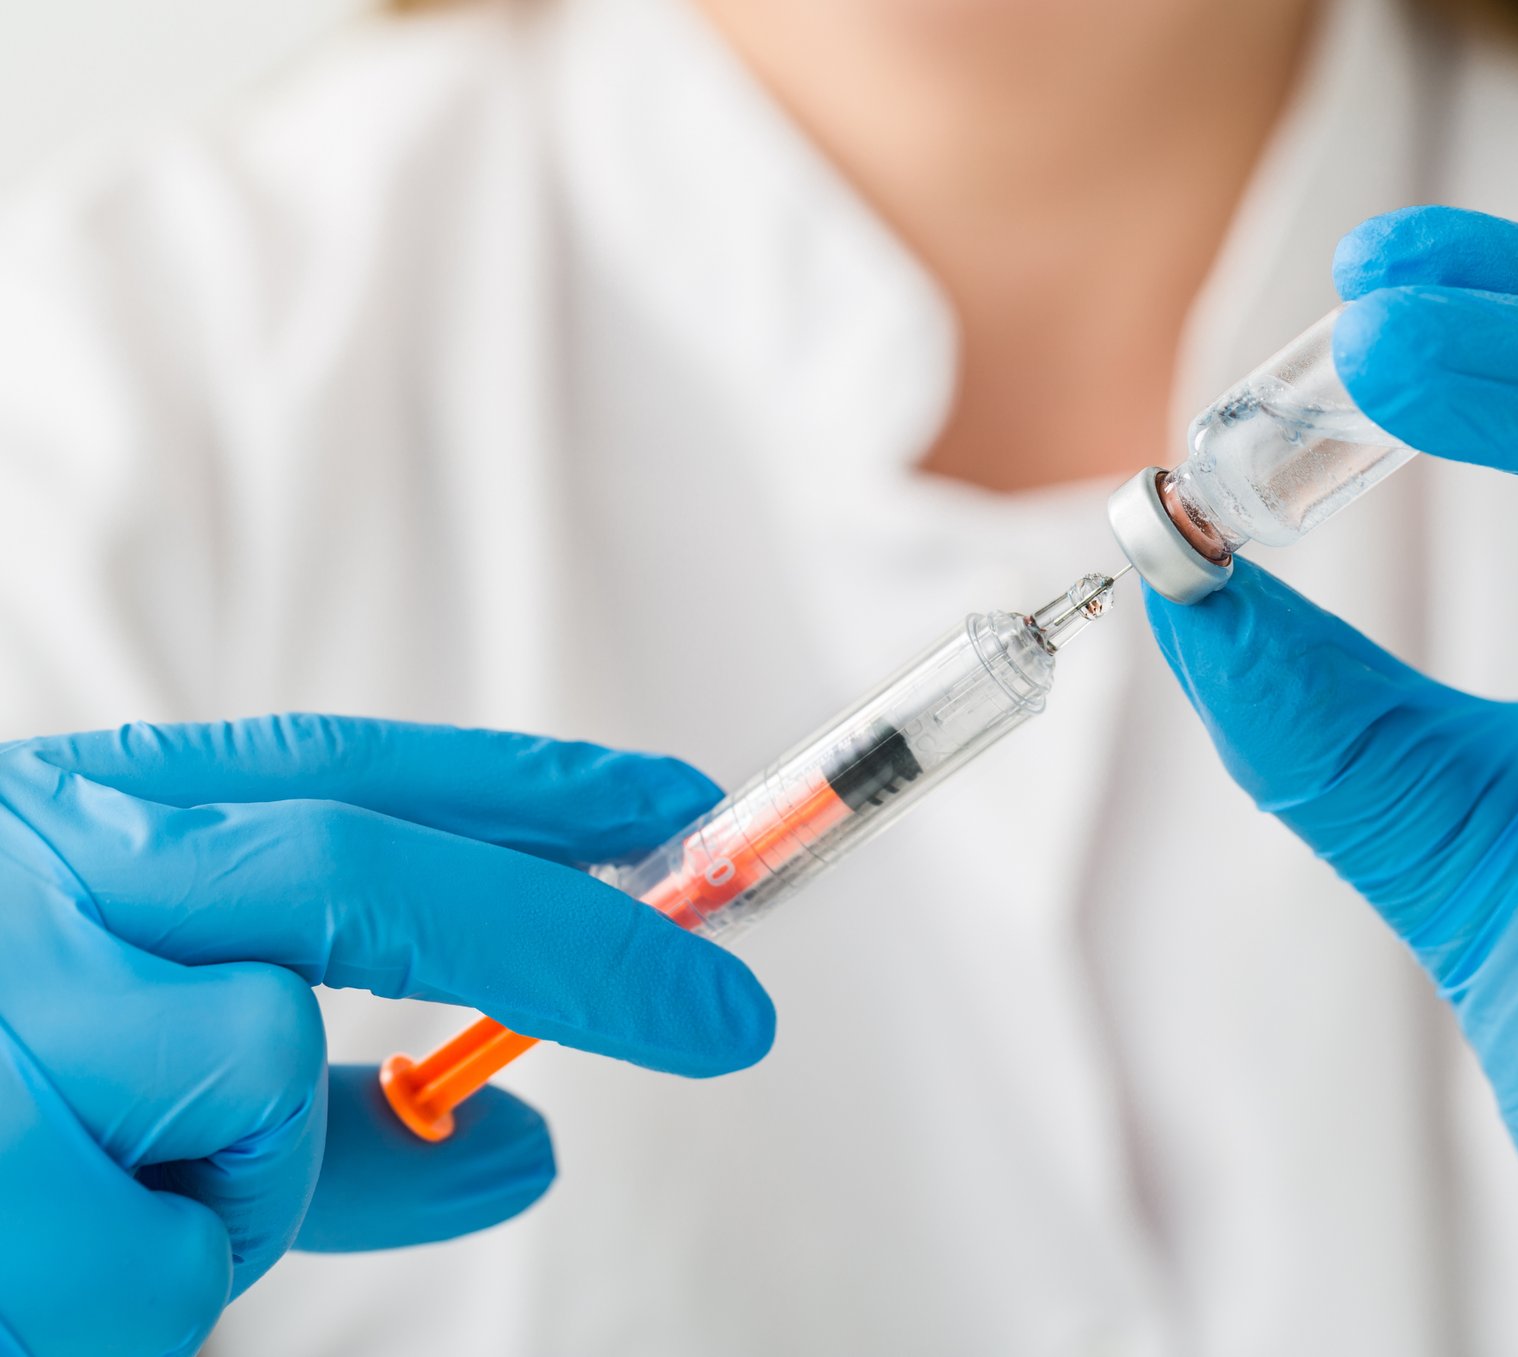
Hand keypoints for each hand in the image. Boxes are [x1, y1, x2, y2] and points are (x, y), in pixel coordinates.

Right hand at [0, 715, 772, 1356]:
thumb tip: (532, 1142)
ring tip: (83, 1183)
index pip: (342, 767)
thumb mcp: (117, 1050)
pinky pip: (173, 1249)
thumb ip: (339, 1118)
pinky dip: (155, 1271)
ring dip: (237, 1169)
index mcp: (78, 821)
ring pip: (261, 1077)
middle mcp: (35, 875)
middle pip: (351, 870)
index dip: (518, 784)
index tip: (674, 811)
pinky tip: (33, 1250)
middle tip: (730, 1016)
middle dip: (558, 940)